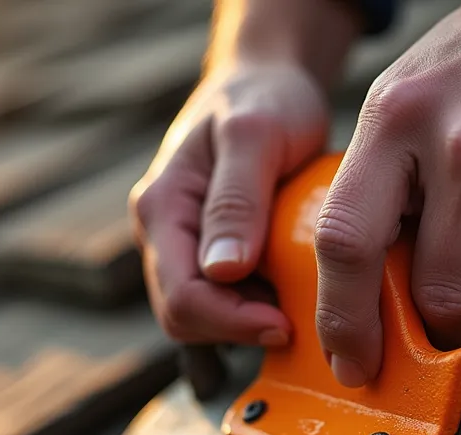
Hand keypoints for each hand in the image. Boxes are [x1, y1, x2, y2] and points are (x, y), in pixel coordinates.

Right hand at [131, 63, 328, 346]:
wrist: (268, 81)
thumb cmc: (264, 98)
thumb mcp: (256, 136)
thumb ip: (236, 200)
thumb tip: (222, 270)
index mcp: (161, 209)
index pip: (181, 298)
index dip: (231, 322)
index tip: (286, 322)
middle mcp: (161, 234)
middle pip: (186, 317)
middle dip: (240, 327)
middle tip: (300, 316)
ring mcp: (182, 245)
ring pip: (204, 316)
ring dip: (250, 320)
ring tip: (300, 298)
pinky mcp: (208, 252)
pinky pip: (224, 301)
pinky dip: (256, 308)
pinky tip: (290, 295)